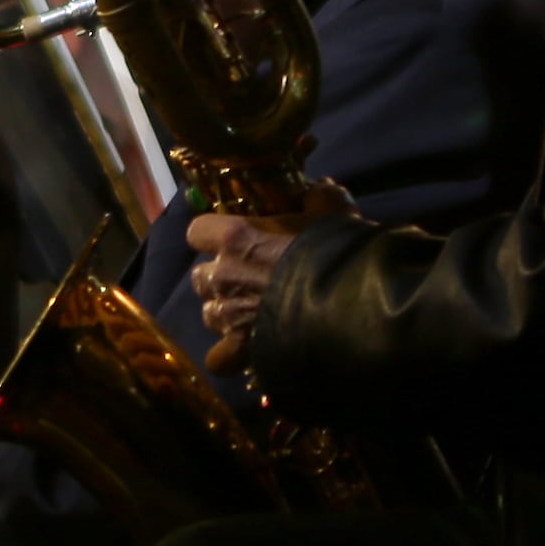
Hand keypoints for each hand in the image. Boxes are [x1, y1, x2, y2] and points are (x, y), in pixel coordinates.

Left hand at [182, 183, 352, 371]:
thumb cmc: (334, 250)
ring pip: (209, 313)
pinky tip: (244, 353)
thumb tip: (319, 187)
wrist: (348, 302)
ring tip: (252, 314)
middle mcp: (221, 275)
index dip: (212, 236)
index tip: (233, 238)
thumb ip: (319, 197)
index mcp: (234, 237)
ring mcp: (227, 315)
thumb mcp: (331, 212)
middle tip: (250, 278)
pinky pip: (219, 359)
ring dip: (226, 312)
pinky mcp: (240, 349)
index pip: (196, 232)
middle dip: (219, 277)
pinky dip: (229, 356)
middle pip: (199, 277)